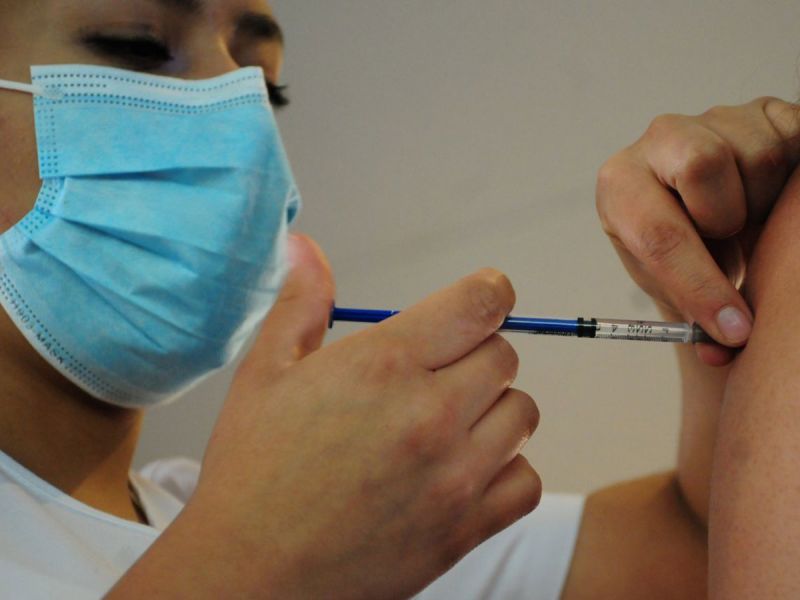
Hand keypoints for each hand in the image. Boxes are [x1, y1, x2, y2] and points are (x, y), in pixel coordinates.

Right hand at [188, 235, 540, 598]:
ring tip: (446, 421)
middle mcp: (429, 415)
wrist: (251, 574)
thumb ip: (301, 303)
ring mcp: (453, 476)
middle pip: (504, 355)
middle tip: (437, 372)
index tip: (483, 297)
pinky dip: (505, 468)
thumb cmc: (254, 473)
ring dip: (492, 407)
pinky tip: (461, 468)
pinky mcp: (465, 528)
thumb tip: (305, 247)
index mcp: (383, 365)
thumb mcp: (265, 374)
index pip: (481, 302)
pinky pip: (525, 479)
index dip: (488, 291)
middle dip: (477, 352)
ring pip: (521, 413)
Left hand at [596, 97, 799, 364]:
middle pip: (703, 165)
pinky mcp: (761, 110)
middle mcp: (658, 141)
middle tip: (731, 242)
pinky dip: (795, 176)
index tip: (733, 329)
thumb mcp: (669, 283)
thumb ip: (692, 315)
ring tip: (748, 220)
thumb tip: (724, 347)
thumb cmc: (678, 253)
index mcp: (620, 186)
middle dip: (727, 219)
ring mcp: (711, 119)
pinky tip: (774, 197)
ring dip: (764, 202)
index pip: (658, 232)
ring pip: (759, 154)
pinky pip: (795, 134)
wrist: (701, 220)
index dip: (700, 286)